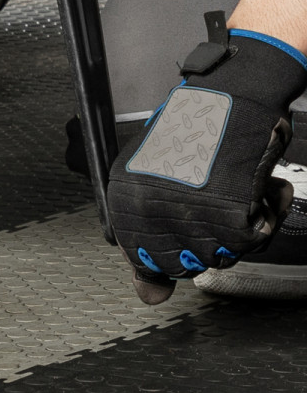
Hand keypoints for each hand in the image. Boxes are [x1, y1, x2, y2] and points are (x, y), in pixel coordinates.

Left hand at [107, 27, 304, 303]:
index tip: (187, 225)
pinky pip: (256, 238)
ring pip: (225, 254)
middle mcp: (151, 212)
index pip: (144, 260)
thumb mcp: (155, 183)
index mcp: (126, 202)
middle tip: (215, 192)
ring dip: (239, 221)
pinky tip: (257, 182)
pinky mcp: (230, 216)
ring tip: (233, 181)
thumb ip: (149, 241)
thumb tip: (149, 297)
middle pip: (189, 262)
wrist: (231, 95)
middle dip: (210, 234)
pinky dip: (266, 210)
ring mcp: (190, 217)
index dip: (173, 247)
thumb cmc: (193, 132)